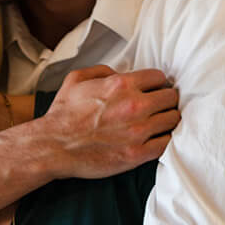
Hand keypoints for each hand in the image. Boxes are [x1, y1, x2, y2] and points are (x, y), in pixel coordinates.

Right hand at [41, 65, 178, 178]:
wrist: (51, 147)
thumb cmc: (61, 116)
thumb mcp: (74, 81)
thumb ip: (100, 70)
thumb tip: (117, 72)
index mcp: (121, 85)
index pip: (159, 77)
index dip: (156, 84)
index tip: (153, 91)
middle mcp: (134, 106)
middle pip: (171, 97)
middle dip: (164, 101)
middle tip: (157, 107)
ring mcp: (138, 131)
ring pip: (173, 119)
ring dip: (166, 120)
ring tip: (156, 123)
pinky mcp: (137, 153)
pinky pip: (166, 143)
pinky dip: (162, 140)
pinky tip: (153, 139)